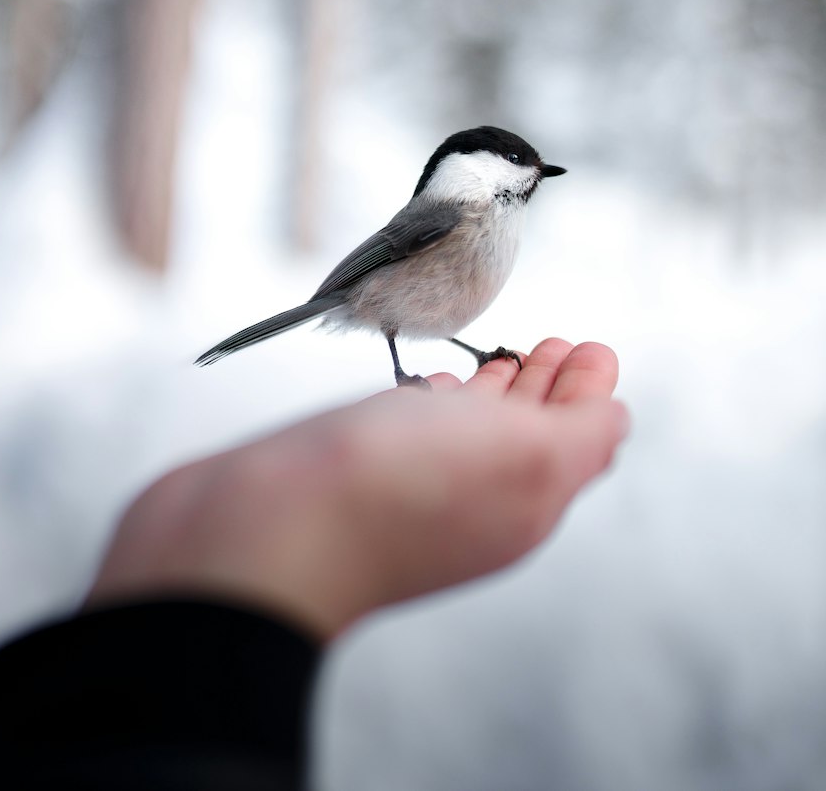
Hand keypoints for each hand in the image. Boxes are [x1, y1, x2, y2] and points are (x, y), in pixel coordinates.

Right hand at [86, 339, 627, 638]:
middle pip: (528, 435)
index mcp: (524, 500)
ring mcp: (410, 484)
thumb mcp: (520, 457)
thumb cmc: (393, 489)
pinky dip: (437, 402)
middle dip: (549, 385)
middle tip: (561, 342)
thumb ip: (580, 437)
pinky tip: (435, 384)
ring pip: (472, 431)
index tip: (593, 345)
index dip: (589, 389)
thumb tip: (614, 417)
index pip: (577, 438)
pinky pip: (414, 428)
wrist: (260, 533)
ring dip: (497, 391)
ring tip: (506, 356)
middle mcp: (472, 497)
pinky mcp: (353, 466)